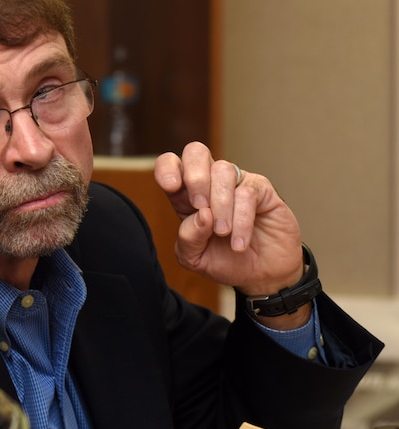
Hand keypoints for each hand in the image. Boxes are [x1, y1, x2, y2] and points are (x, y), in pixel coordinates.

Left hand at [154, 143, 306, 324]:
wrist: (261, 276)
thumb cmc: (225, 262)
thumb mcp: (195, 258)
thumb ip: (188, 238)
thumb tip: (201, 215)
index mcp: (186, 195)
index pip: (171, 164)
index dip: (167, 168)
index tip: (170, 187)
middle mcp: (210, 183)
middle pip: (196, 152)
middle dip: (195, 177)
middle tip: (199, 206)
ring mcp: (237, 183)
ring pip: (224, 170)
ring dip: (220, 204)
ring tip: (222, 232)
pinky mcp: (262, 190)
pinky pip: (248, 192)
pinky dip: (241, 219)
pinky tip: (238, 243)